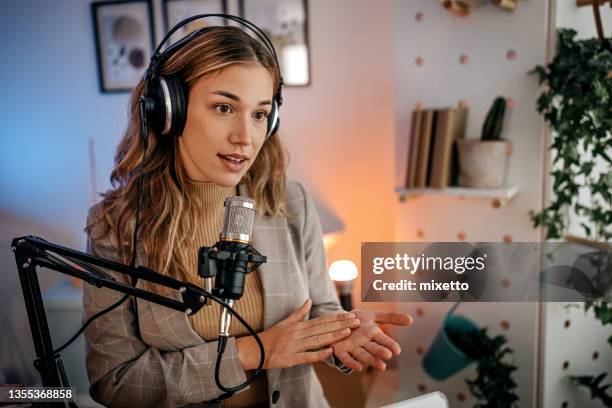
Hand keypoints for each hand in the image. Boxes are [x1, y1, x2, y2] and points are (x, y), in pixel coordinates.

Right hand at [236, 299, 359, 369]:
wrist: (256, 349)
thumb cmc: (271, 336)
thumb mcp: (285, 322)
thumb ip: (299, 312)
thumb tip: (309, 300)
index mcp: (299, 326)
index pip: (322, 320)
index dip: (337, 318)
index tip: (350, 315)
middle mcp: (299, 334)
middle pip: (323, 328)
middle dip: (340, 325)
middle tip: (356, 322)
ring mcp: (296, 346)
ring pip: (317, 340)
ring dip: (333, 336)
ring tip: (347, 333)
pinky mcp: (291, 358)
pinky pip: (307, 356)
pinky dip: (318, 354)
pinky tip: (329, 352)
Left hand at [332, 309, 411, 371]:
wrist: (337, 320)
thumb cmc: (357, 319)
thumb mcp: (374, 315)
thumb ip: (391, 317)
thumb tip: (411, 319)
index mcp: (373, 333)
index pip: (383, 340)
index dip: (390, 344)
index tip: (397, 350)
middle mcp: (364, 342)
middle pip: (373, 348)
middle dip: (380, 352)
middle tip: (388, 355)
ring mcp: (353, 347)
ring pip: (363, 355)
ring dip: (371, 360)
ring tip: (381, 366)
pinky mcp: (341, 350)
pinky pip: (346, 358)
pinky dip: (352, 363)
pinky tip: (359, 368)